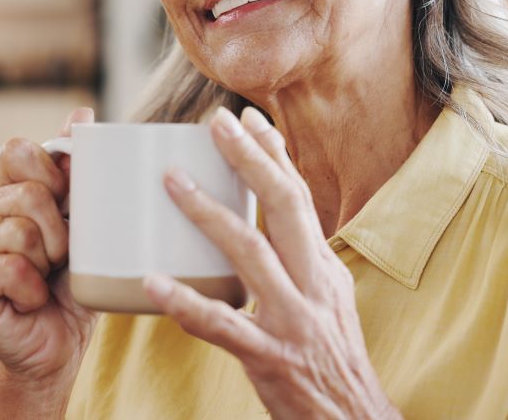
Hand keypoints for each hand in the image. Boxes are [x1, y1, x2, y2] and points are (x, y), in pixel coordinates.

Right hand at [0, 108, 97, 410]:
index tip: (69, 204)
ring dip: (47, 262)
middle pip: (29, 193)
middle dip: (61, 230)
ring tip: (44, 278)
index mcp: (8, 189)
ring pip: (20, 231)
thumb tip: (80, 113)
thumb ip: (77, 168)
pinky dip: (31, 288)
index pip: (19, 151)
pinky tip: (28, 298)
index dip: (54, 175)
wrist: (63, 339)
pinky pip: (9, 267)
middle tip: (60, 257)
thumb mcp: (86, 218)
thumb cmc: (76, 279)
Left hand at [142, 107, 400, 419]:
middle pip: (284, 207)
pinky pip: (223, 325)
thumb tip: (277, 220)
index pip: (300, 198)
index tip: (248, 118)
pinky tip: (153, 283)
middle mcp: (313, 283)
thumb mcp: (330, 298)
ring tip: (172, 181)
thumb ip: (304, 259)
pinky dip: (186, 302)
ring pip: (250, 253)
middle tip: (216, 122)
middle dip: (250, 159)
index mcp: (324, 267)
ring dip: (209, 213)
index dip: (275, 155)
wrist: (354, 419)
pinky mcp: (270, 356)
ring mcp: (293, 319)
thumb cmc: (333, 356)